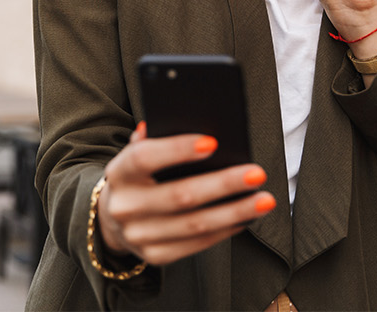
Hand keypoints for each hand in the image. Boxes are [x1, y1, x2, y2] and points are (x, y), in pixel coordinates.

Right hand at [98, 123, 276, 265]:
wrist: (113, 218)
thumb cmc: (138, 176)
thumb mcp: (137, 154)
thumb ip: (156, 137)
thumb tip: (188, 120)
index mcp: (119, 173)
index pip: (144, 158)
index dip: (177, 150)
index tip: (213, 142)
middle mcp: (125, 207)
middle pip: (179, 195)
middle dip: (223, 184)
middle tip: (256, 174)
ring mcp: (139, 236)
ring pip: (194, 225)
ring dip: (235, 212)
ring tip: (263, 200)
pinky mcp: (156, 255)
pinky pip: (197, 244)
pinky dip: (225, 230)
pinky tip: (246, 218)